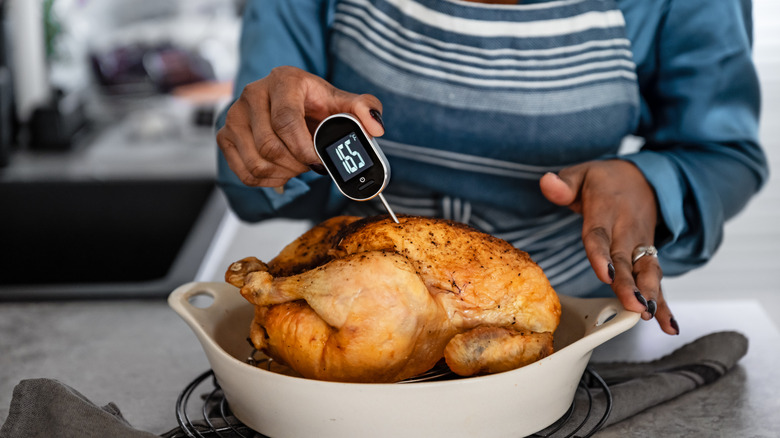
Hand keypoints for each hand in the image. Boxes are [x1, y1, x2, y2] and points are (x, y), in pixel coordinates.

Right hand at [217, 66, 384, 187]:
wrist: (289, 100)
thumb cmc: (314, 102)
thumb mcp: (342, 101)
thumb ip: (363, 109)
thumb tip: (375, 127)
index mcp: (283, 81)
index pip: (286, 121)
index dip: (304, 148)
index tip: (319, 161)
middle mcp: (253, 94)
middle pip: (270, 146)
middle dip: (296, 164)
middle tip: (310, 164)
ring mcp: (235, 114)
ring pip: (256, 162)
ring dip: (282, 174)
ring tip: (297, 166)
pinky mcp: (225, 134)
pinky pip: (244, 172)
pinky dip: (266, 181)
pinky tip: (281, 172)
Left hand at [539, 160, 678, 334]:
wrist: (643, 178)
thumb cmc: (604, 180)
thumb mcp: (581, 174)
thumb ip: (564, 183)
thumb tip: (547, 182)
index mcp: (605, 211)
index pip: (599, 236)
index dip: (602, 256)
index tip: (605, 275)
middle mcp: (625, 230)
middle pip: (625, 260)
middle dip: (630, 285)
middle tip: (634, 305)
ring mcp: (640, 244)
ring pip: (646, 271)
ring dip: (650, 294)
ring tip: (648, 315)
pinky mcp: (648, 255)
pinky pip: (656, 280)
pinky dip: (664, 302)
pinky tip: (668, 325)